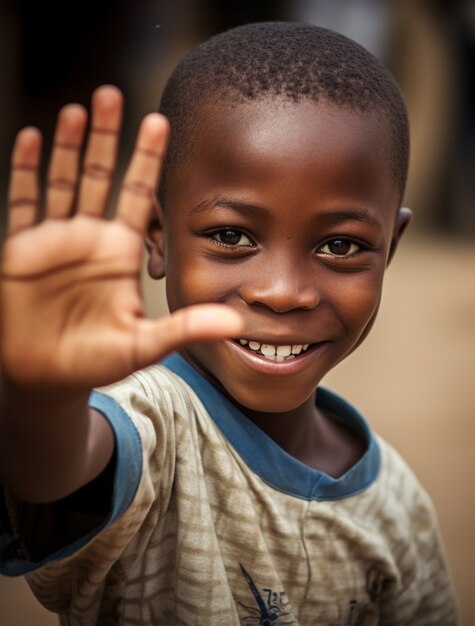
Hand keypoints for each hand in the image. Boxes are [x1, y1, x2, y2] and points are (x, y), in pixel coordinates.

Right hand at [0, 85, 241, 388]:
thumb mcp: (146, 344)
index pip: (139, 195)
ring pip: (62, 181)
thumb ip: (187, 328)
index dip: (147, 159)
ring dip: (67, 145)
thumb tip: (237, 323)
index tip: (159, 121)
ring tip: (77, 109)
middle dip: (106, 138)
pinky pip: (24, 204)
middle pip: (99, 176)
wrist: (50, 376)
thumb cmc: (98, 360)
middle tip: (113, 94)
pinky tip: (33, 138)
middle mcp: (91, 238)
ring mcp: (56, 240)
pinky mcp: (23, 250)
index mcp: (121, 252)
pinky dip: (26, 172)